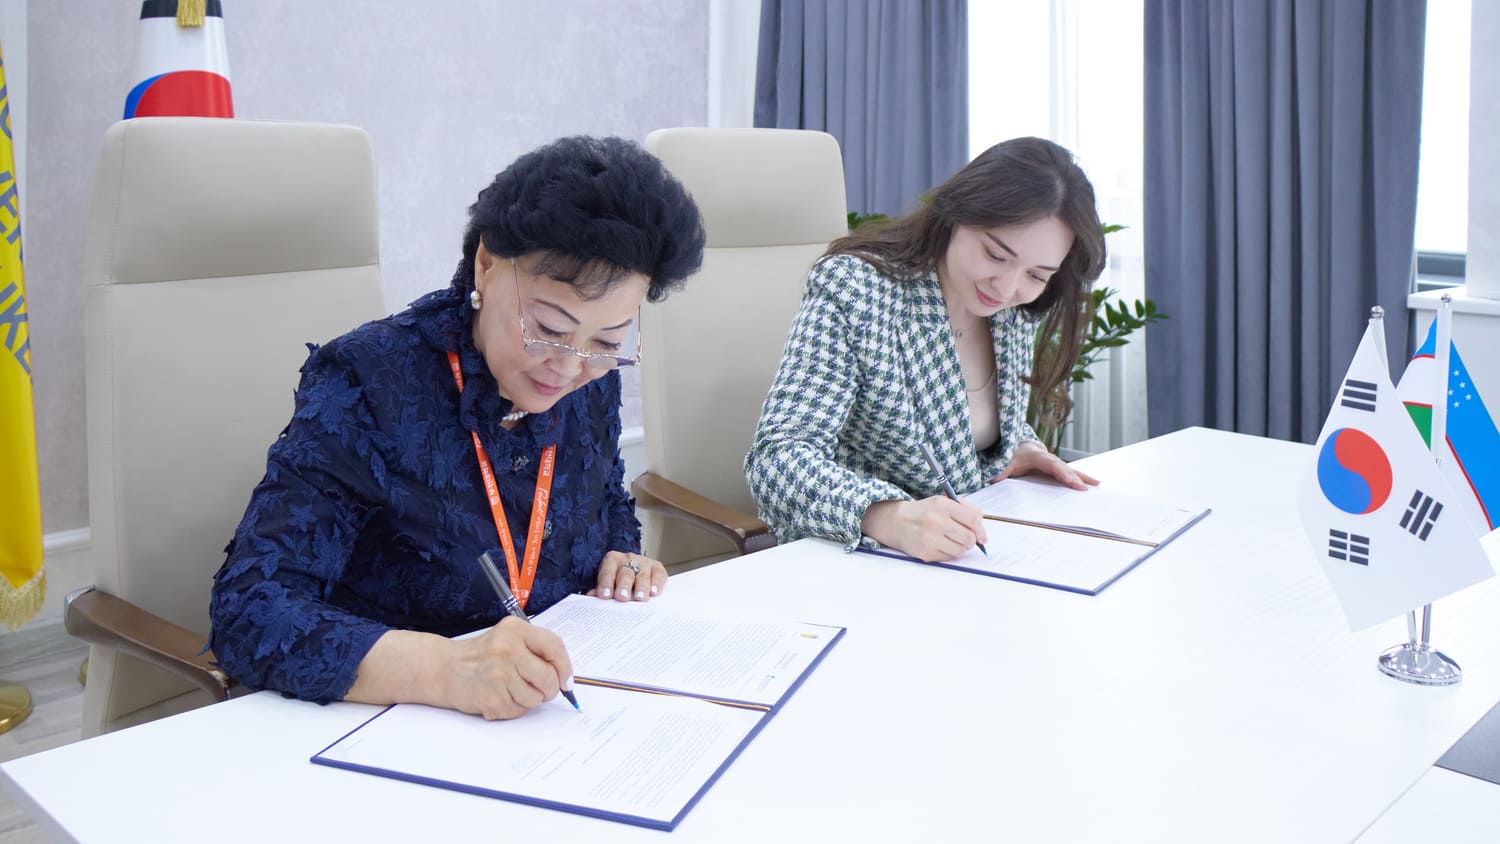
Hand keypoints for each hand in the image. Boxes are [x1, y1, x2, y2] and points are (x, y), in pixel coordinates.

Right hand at [443, 616, 572, 719]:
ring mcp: (498, 675)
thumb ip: (538, 650)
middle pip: (548, 678)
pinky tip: (500, 696)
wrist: (447, 669)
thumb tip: (566, 679)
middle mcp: (507, 649)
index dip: (565, 667)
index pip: (555, 647)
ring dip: (530, 699)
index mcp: (516, 630)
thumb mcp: (510, 638)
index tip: (565, 679)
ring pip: (535, 698)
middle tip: (540, 688)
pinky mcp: (491, 698)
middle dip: (549, 689)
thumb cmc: (485, 655)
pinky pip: (519, 710)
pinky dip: (514, 708)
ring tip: (512, 689)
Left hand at [587, 550, 666, 601]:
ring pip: (642, 575)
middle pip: (625, 573)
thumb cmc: (617, 580)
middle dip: (623, 586)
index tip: (604, 595)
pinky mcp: (657, 568)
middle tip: (622, 597)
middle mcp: (628, 559)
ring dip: (641, 587)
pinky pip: (658, 575)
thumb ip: (600, 589)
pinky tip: (654, 592)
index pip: (607, 572)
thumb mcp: (607, 582)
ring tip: (640, 598)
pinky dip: (657, 584)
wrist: (634, 569)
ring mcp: (644, 563)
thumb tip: (591, 597)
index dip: (605, 583)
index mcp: (611, 560)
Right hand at [861, 496, 985, 561]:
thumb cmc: (926, 512)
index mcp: (942, 505)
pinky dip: (948, 553)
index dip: (981, 530)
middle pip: (968, 538)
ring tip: (950, 541)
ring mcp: (929, 538)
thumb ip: (967, 509)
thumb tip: (983, 529)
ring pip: (960, 551)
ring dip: (960, 548)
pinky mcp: (925, 552)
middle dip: (971, 541)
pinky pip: (948, 558)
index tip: (982, 537)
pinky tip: (939, 545)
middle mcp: (935, 521)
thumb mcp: (944, 502)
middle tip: (966, 539)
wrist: (897, 522)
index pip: (973, 520)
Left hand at [991, 440, 1098, 489]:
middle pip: (1064, 467)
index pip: (1053, 465)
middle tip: (1088, 487)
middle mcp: (1048, 458)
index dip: (1064, 474)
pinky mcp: (1053, 468)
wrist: (1014, 445)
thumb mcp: (1003, 461)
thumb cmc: (1010, 454)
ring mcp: (1052, 462)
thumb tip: (994, 478)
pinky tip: (1088, 484)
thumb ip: (1000, 469)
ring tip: (1097, 484)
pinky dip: (1077, 478)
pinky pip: (1066, 473)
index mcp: (1037, 456)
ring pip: (1069, 469)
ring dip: (1082, 476)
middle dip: (1076, 477)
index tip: (1074, 483)